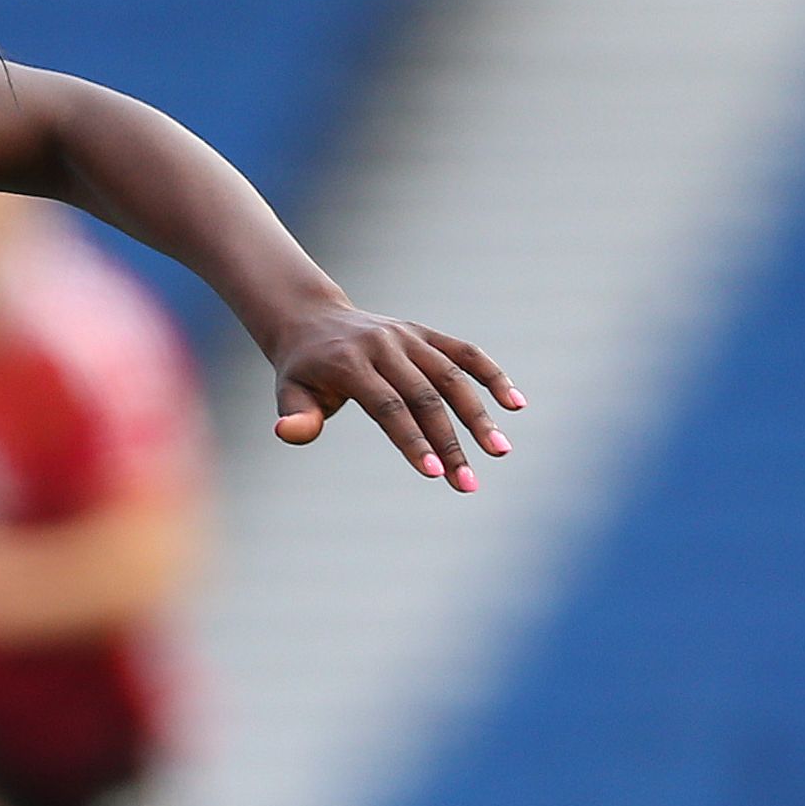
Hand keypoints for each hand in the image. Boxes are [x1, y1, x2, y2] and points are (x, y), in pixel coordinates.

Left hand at [267, 304, 523, 491]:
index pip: (387, 406)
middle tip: (468, 484)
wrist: (312, 321)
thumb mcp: (289, 391)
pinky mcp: (425, 334)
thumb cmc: (302, 370)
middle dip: (449, 442)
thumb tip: (288, 434)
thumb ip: (295, 415)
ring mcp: (408, 337)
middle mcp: (383, 346)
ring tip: (500, 452)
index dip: (412, 440)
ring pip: (453, 376)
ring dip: (479, 415)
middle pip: (425, 397)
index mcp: (349, 363)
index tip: (435, 474)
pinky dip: (492, 375)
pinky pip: (465, 352)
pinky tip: (516, 405)